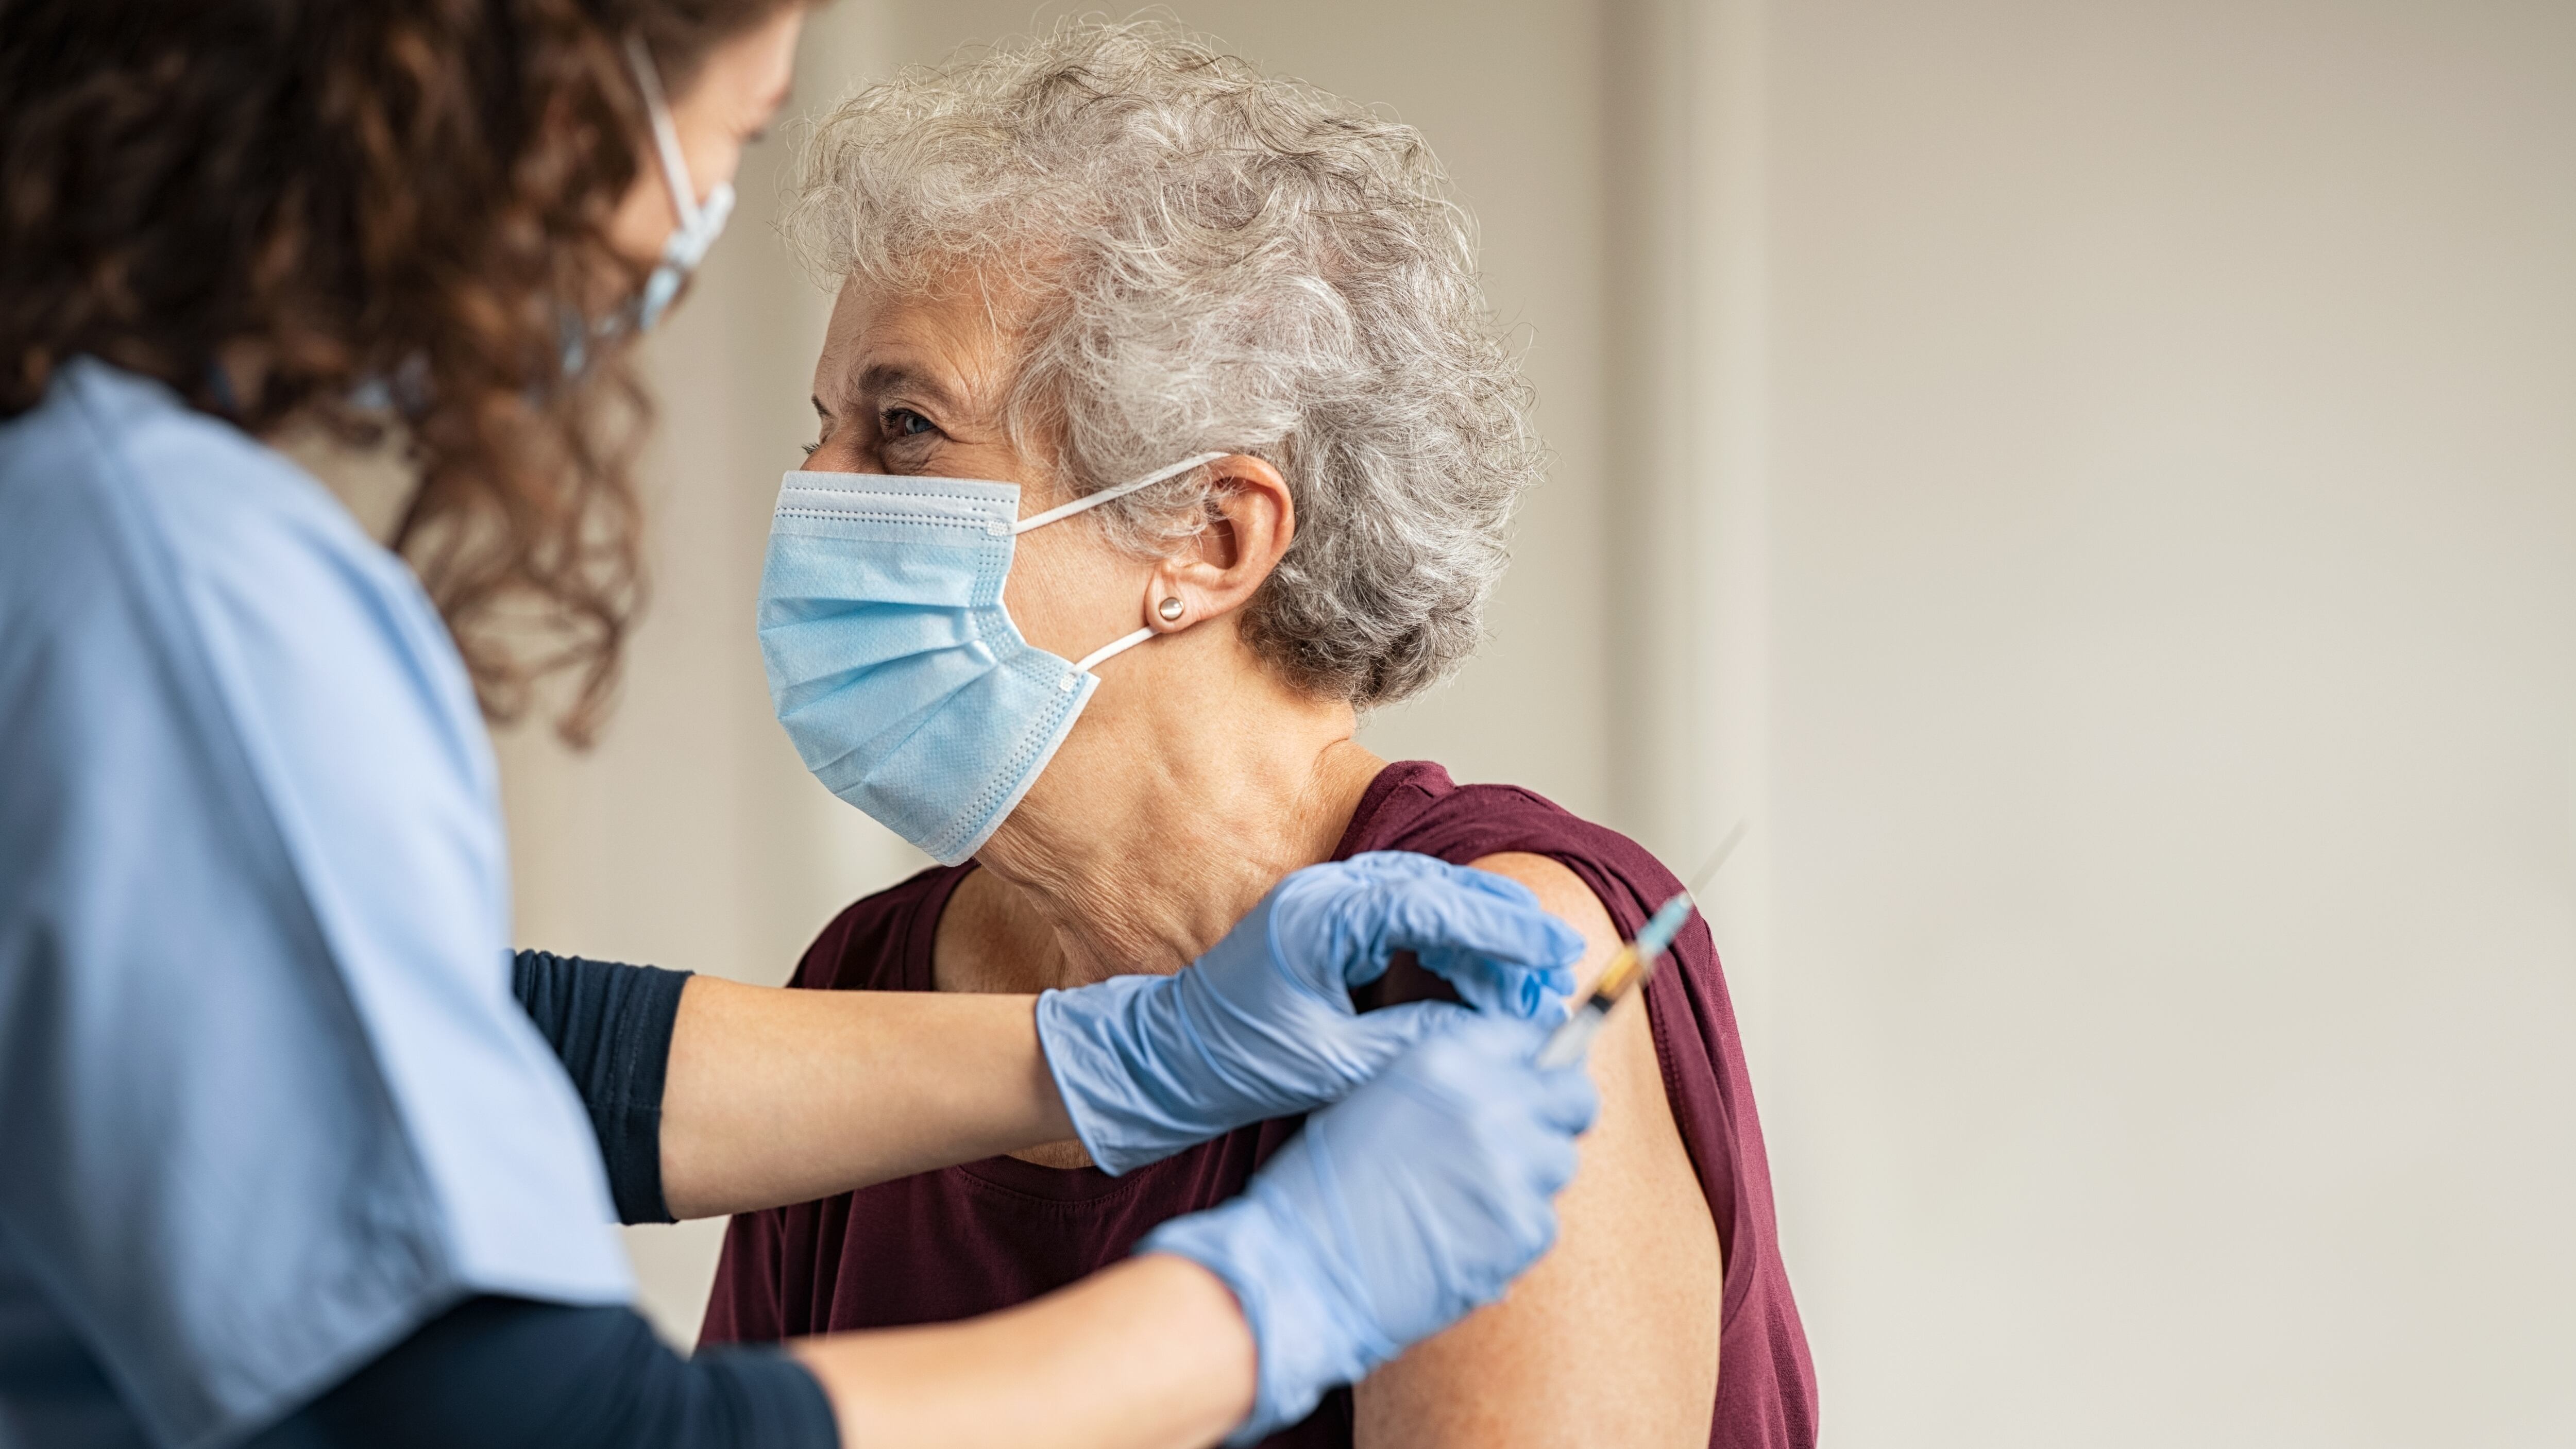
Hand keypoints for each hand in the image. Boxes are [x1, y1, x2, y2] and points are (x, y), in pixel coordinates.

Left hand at [1035, 852, 1583, 1174]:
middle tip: (1558, 967)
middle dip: (1503, 929)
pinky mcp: (1327, 921)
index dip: (1502, 928)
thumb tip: (1492, 1036)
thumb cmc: (1235, 1063)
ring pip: (1427, 899)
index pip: (1432, 905)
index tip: (1554, 952)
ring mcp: (1325, 901)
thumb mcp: (1334, 1065)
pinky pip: (1405, 917)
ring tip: (1531, 978)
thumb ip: (1414, 1043)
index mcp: (1320, 917)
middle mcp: (1324, 893)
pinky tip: (1479, 977)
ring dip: (1480, 936)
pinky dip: (1448, 942)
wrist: (1167, 1060)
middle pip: (1438, 890)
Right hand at [1138, 1012, 1598, 1442]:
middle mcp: (1490, 1104)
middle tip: (1526, 1140)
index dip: (1534, 1065)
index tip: (1531, 1083)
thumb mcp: (1378, 1097)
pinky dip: (1512, 1232)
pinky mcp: (1523, 1230)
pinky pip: (1543, 1221)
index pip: (1531, 1038)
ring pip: (1559, 1162)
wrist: (1302, 1266)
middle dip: (1557, 1114)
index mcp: (1446, 1060)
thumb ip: (1449, 1082)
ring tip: (1470, 1200)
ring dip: (1529, 1178)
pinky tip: (1464, 1238)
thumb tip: (1510, 1082)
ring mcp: (1513, 1168)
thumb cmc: (1325, 1186)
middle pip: (1573, 1096)